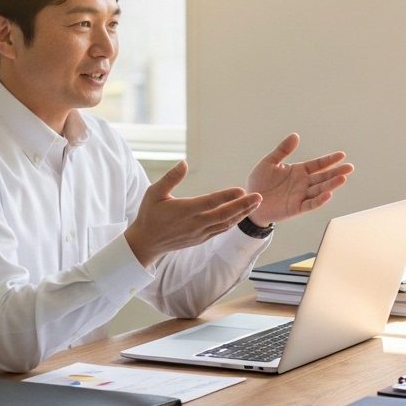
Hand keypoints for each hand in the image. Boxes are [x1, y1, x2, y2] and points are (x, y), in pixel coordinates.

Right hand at [125, 161, 261, 268]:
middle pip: (223, 215)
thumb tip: (184, 163)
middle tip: (259, 197)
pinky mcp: (201, 239)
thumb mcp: (153, 193)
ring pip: (225, 224)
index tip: (241, 190)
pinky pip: (220, 230)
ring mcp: (199, 233)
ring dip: (242, 214)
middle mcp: (194, 224)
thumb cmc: (149, 214)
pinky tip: (242, 214)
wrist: (146, 242)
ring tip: (256, 204)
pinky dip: (233, 222)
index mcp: (183, 211)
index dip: (226, 196)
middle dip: (243, 206)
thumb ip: (170, 178)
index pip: (209, 203)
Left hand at [245, 133, 353, 225]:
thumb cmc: (259, 183)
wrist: (249, 201)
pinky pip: (310, 204)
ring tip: (342, 178)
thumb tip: (295, 136)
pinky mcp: (296, 208)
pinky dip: (319, 200)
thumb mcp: (269, 162)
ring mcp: (301, 196)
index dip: (329, 160)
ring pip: (320, 189)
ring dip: (331, 185)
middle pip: (323, 177)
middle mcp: (303, 183)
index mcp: (298, 171)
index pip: (318, 165)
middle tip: (349, 167)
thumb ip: (282, 150)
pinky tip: (328, 194)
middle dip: (336, 172)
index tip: (341, 155)